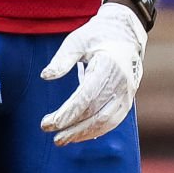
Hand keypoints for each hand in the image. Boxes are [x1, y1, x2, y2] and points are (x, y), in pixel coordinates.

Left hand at [40, 2, 147, 144]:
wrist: (125, 33)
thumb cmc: (97, 35)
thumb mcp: (77, 40)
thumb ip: (62, 59)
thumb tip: (45, 76)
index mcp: (109, 66)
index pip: (86, 98)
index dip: (66, 114)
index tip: (48, 123)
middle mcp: (122, 83)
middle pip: (96, 114)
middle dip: (73, 128)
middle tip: (53, 136)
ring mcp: (128, 94)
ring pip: (106, 122)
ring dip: (84, 134)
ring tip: (63, 139)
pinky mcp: (128, 100)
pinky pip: (112, 121)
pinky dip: (96, 130)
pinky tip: (79, 134)